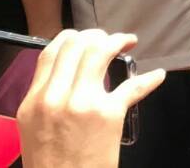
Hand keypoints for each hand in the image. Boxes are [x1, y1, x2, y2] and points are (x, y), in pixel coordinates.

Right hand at [17, 30, 165, 167]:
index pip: (50, 52)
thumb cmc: (51, 165)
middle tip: (110, 41)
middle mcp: (55, 97)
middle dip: (98, 35)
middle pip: (78, 44)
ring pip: (101, 51)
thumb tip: (66, 75)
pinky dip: (149, 79)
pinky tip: (156, 76)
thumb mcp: (34, 128)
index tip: (85, 38)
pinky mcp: (108, 114)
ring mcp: (82, 103)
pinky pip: (133, 85)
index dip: (72, 37)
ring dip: (119, 41)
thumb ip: (46, 99)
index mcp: (33, 101)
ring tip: (128, 43)